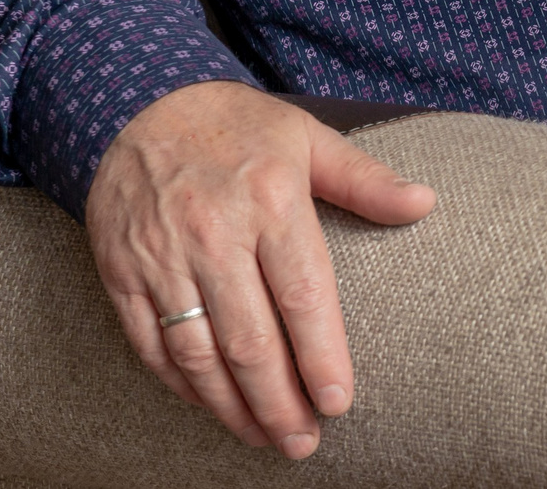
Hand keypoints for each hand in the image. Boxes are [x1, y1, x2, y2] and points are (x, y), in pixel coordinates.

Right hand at [84, 80, 435, 456]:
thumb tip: (424, 203)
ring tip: (264, 437)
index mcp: (270, 199)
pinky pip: (152, 346)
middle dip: (280, 403)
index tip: (339, 402)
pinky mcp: (122, 273)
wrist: (136, 105)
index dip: (322, 357)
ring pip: (199, 354)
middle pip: (251, 341)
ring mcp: (162, 257)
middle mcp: (214, 233)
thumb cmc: (237, 127)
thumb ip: (364, 180)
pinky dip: (183, 385)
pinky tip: (212, 405)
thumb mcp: (307, 138)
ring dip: (233, 407)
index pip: (303, 296)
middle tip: (303, 442)